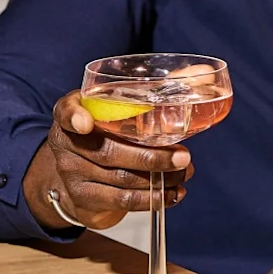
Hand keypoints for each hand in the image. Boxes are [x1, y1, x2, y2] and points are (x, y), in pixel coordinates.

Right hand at [22, 92, 191, 234]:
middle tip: (184, 157)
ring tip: (185, 173)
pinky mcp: (84, 198)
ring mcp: (72, 173)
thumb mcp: (117, 104)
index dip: (74, 116)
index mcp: (72, 112)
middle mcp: (66, 143)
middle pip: (108, 152)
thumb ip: (155, 89)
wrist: (78, 171)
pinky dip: (152, 198)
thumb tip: (206, 73)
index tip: (86, 122)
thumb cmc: (106, 128)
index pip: (66, 111)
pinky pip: (121, 200)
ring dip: (158, 179)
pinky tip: (173, 193)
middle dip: (151, 157)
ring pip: (119, 179)